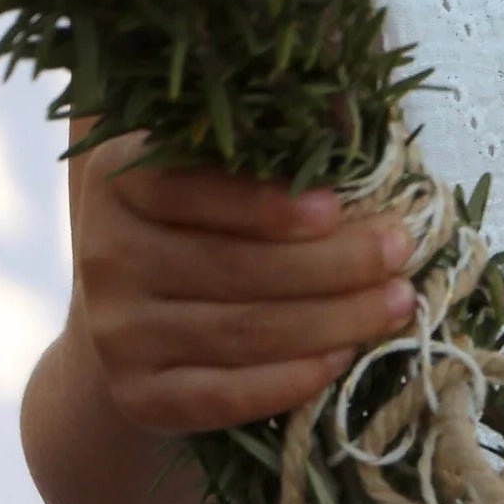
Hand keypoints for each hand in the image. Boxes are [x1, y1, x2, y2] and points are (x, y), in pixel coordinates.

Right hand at [67, 125, 417, 435]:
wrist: (129, 331)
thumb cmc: (194, 232)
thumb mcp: (205, 171)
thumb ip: (257, 135)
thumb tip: (345, 106)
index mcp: (117, 181)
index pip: (186, 189)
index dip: (263, 202)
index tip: (337, 206)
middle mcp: (105, 256)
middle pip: (231, 266)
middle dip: (329, 263)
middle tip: (397, 252)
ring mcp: (118, 334)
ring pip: (240, 331)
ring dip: (331, 321)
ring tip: (395, 304)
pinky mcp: (141, 397)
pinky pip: (226, 394)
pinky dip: (290, 380)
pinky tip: (340, 360)